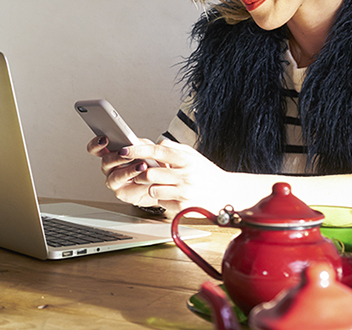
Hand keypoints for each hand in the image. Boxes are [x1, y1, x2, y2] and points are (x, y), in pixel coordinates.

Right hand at [86, 136, 160, 207]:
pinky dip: (139, 182)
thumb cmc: (150, 163)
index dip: (96, 144)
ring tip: (142, 166)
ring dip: (129, 171)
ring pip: (115, 177)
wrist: (159, 182)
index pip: (96, 149)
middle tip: (127, 153)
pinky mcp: (124, 194)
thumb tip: (145, 141)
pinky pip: (129, 190)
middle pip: (105, 161)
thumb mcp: (148, 148)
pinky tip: (147, 178)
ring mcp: (115, 182)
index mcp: (111, 154)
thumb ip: (142, 144)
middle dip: (116, 157)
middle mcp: (110, 168)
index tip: (105, 139)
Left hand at [116, 138, 233, 212]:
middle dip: (142, 173)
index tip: (125, 149)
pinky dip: (163, 198)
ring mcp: (184, 193)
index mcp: (187, 159)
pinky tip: (172, 195)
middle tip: (142, 173)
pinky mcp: (182, 208)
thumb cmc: (207, 174)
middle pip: (150, 173)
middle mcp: (186, 176)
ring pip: (152, 190)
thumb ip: (175, 147)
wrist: (226, 193)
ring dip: (152, 187)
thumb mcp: (194, 155)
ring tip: (162, 184)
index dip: (138, 149)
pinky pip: (161, 202)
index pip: (158, 150)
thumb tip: (156, 143)